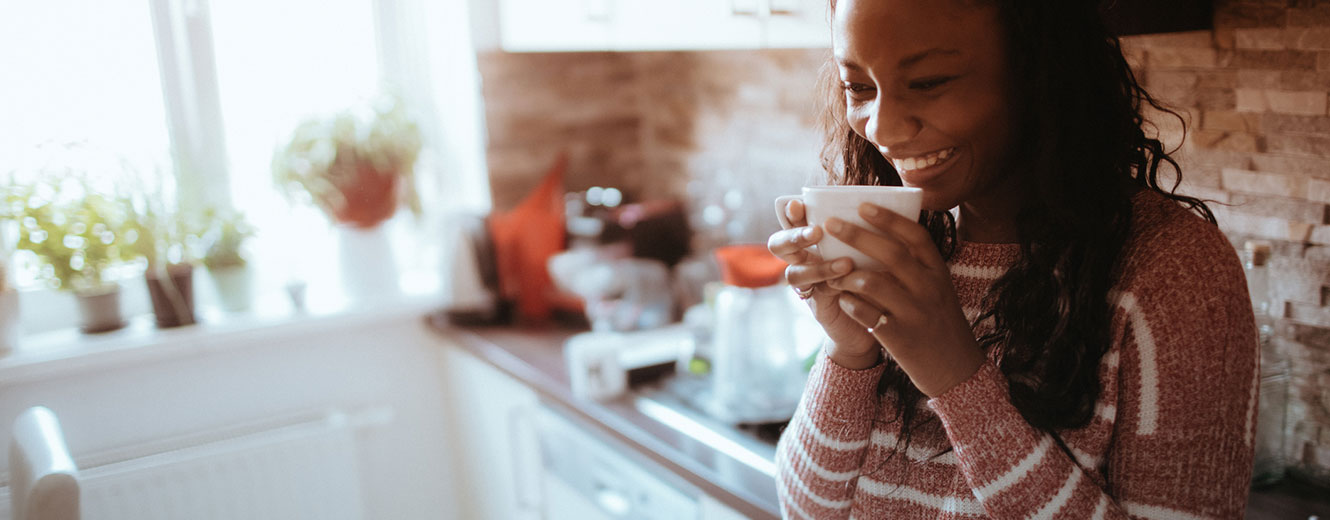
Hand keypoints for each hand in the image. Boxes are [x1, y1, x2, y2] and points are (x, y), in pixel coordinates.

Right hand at [768, 199, 881, 369]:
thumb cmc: (880, 272)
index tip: (798, 204)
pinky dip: (832, 289)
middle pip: (779, 245)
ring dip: (817, 267)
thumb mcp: (875, 246)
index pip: (793, 221)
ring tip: (846, 264)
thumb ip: (869, 228)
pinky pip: (815, 295)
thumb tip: (886, 199)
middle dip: (794, 236)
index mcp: (815, 239)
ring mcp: (808, 283)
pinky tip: (851, 284)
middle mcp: (805, 259)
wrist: (884, 314)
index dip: (790, 213)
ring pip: (793, 273)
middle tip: (816, 232)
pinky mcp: (818, 305)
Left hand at [822, 202, 985, 396]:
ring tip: (831, 271)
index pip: (915, 236)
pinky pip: (867, 315)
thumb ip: (917, 265)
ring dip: (847, 274)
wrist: (955, 368)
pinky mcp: (900, 337)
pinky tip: (842, 300)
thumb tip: (884, 233)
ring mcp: (915, 313)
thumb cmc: (939, 321)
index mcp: (938, 272)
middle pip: (891, 253)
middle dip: (858, 235)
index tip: (863, 205)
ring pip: (874, 283)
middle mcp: (929, 288)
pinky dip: (850, 304)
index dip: (889, 219)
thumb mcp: (938, 288)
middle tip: (831, 223)